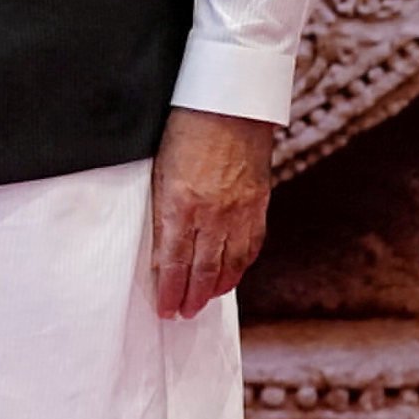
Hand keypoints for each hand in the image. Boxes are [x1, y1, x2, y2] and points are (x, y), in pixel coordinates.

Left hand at [148, 106, 276, 320]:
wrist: (230, 103)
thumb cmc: (185, 129)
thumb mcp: (160, 171)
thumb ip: (162, 212)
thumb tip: (162, 250)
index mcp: (181, 206)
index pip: (173, 263)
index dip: (169, 291)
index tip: (165, 310)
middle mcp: (213, 215)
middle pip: (202, 270)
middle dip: (191, 297)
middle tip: (182, 314)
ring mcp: (240, 211)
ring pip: (230, 264)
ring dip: (215, 288)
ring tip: (203, 301)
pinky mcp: (258, 204)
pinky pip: (251, 246)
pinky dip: (240, 266)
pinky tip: (231, 275)